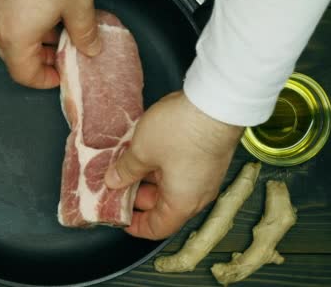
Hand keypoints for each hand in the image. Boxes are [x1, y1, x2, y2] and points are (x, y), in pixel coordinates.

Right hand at [0, 0, 101, 88]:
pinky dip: (30, 27)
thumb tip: (91, 48)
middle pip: (17, 60)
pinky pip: (12, 23)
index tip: (62, 74)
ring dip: (37, 43)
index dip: (46, 80)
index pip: (25, 76)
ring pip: (14, 40)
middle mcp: (1, 28)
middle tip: (66, 54)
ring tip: (62, 32)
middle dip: (43, 62)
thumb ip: (86, 33)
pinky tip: (50, 13)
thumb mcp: (78, 3)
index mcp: (17, 39)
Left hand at [104, 91, 243, 239]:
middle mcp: (197, 195)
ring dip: (147, 177)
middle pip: (162, 207)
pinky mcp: (207, 158)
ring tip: (125, 162)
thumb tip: (114, 182)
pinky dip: (160, 166)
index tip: (117, 213)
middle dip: (136, 196)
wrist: (216, 101)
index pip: (156, 228)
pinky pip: (180, 171)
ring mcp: (205, 176)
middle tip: (113, 182)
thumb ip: (125, 170)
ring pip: (170, 186)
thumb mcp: (141, 151)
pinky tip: (144, 149)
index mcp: (181, 203)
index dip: (134, 225)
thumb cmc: (180, 131)